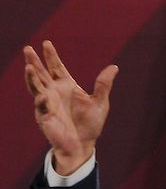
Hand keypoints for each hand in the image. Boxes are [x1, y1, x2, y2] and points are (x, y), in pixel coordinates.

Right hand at [24, 41, 117, 174]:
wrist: (84, 144)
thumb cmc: (91, 124)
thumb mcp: (100, 102)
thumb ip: (103, 85)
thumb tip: (114, 67)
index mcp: (67, 86)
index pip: (57, 68)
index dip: (51, 56)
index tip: (46, 43)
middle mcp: (55, 92)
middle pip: (41, 74)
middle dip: (34, 62)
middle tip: (28, 49)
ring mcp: (48, 104)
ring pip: (36, 87)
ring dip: (31, 77)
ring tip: (29, 67)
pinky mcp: (45, 116)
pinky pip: (42, 106)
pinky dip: (42, 100)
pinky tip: (44, 95)